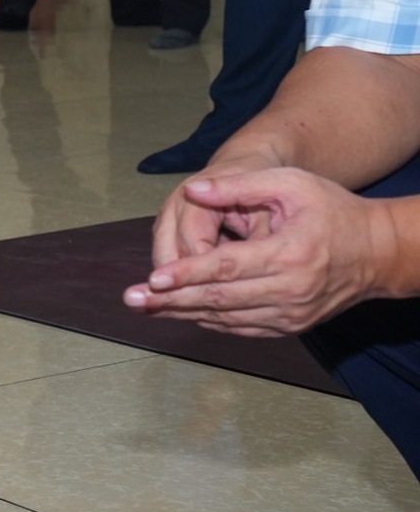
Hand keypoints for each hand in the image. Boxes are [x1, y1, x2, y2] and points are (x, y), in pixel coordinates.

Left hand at [124, 166, 387, 336]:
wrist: (379, 253)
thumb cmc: (333, 211)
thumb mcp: (292, 184)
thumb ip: (240, 186)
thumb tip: (192, 189)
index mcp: (290, 254)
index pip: (227, 268)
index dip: (187, 275)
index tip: (153, 279)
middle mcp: (291, 291)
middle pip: (219, 299)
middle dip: (171, 300)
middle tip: (132, 299)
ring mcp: (291, 314)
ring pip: (226, 318)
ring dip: (183, 313)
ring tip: (147, 308)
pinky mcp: (291, 326)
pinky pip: (240, 327)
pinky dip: (209, 320)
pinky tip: (182, 311)